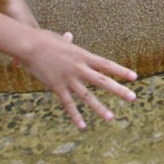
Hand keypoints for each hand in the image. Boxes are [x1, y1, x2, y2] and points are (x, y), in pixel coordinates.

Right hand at [12, 27, 136, 129]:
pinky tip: (82, 127)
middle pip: (103, 81)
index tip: (134, 77)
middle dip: (119, 90)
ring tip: (111, 117)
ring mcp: (69, 79)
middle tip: (133, 98)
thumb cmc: (43, 39)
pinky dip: (75, 116)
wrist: (30, 45)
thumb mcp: (59, 39)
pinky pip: (68, 104)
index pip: (106, 65)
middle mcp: (79, 68)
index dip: (121, 71)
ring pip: (87, 96)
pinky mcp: (57, 87)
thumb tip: (69, 36)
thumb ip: (67, 42)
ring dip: (100, 108)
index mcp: (83, 56)